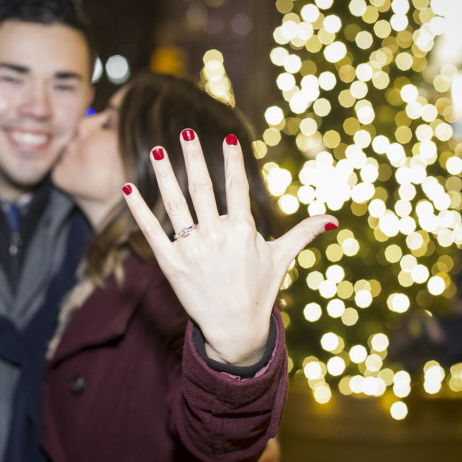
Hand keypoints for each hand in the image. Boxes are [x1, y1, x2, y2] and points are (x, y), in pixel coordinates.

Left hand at [122, 129, 336, 365]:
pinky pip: (151, 231)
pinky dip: (139, 209)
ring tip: (158, 150)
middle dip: (194, 158)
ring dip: (164, 175)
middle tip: (185, 132)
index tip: (227, 139)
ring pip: (175, 204)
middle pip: (202, 188)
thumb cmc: (259, 291)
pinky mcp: (170, 263)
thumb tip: (333, 219)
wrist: (234, 329)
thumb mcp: (281, 259)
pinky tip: (128, 188)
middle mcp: (215, 236)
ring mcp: (191, 249)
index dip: (232, 162)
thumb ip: (302, 233)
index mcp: (242, 231)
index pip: (236, 187)